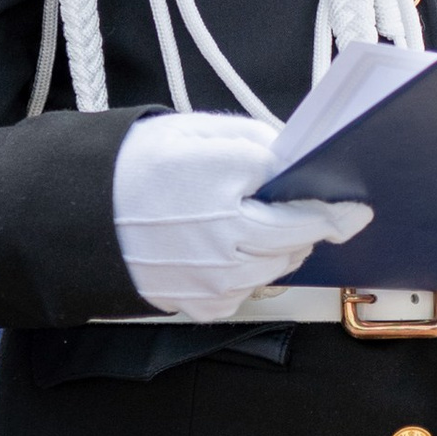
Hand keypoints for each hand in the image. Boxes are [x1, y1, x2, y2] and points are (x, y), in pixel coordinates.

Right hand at [111, 112, 370, 323]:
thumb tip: (294, 158)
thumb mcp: (199, 130)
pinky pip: (243, 292)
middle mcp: (229, 245)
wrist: (79, 214)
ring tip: (239, 223)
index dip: (336, 209)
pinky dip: (242, 272)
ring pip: (274, 269)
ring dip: (273, 248)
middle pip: (296, 243)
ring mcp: (215, 282)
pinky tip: (216, 249)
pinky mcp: (200, 305)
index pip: (305, 210)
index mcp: (231, 193)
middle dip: (302, 225)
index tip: (356, 209)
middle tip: (286, 206)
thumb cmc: (136, 165)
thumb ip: (257, 141)